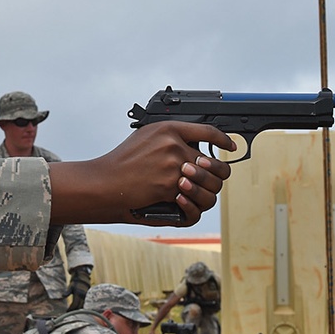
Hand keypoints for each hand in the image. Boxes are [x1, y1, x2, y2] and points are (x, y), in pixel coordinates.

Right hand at [46, 121, 233, 226]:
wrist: (104, 182)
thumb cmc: (121, 163)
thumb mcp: (145, 139)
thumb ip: (169, 140)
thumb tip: (193, 150)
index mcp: (168, 128)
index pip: (208, 131)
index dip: (223, 139)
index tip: (230, 145)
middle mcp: (174, 144)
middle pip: (213, 162)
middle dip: (217, 174)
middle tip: (211, 179)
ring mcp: (173, 165)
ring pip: (208, 183)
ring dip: (204, 191)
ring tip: (193, 193)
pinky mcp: (170, 186)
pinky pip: (192, 198)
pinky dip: (188, 204)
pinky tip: (181, 201)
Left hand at [66, 266, 92, 310]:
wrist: (82, 278)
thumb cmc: (75, 282)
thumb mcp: (70, 286)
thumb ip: (67, 292)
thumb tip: (62, 296)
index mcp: (78, 293)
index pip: (74, 304)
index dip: (70, 308)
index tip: (67, 311)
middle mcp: (83, 296)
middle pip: (78, 306)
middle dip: (74, 311)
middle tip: (69, 314)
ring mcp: (85, 296)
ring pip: (82, 305)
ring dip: (78, 309)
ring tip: (73, 312)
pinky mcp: (87, 296)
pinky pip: (84, 303)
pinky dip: (81, 307)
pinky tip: (77, 309)